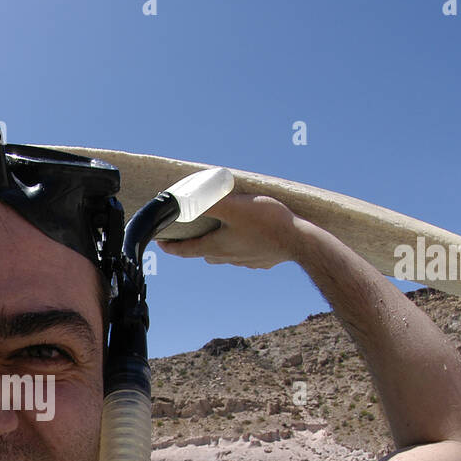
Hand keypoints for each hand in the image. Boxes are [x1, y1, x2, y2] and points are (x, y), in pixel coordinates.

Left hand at [156, 194, 300, 269]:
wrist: (300, 243)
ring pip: (223, 254)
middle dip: (194, 244)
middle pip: (204, 252)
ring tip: (218, 231)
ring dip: (217, 245)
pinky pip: (244, 254)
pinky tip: (248, 237)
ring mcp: (245, 261)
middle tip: (188, 233)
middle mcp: (228, 257)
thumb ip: (208, 201)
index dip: (170, 246)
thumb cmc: (267, 223)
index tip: (160, 243)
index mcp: (216, 246)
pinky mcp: (261, 260)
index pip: (185, 250)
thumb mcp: (234, 206)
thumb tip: (185, 199)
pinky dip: (239, 246)